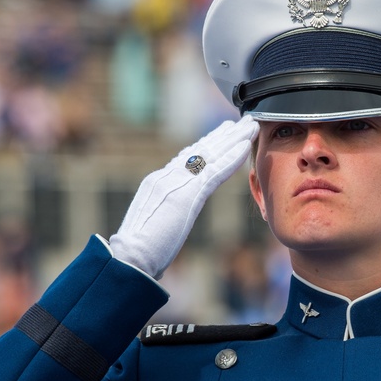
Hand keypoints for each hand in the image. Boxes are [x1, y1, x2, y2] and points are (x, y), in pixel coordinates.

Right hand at [109, 115, 258, 277]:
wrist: (130, 258)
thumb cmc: (139, 253)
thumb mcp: (153, 224)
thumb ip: (165, 212)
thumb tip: (172, 214)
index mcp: (156, 182)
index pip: (186, 158)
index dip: (206, 144)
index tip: (221, 133)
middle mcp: (165, 176)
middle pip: (200, 150)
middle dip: (223, 135)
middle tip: (241, 122)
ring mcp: (175, 183)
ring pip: (210, 154)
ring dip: (234, 139)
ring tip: (250, 126)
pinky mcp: (187, 195)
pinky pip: (214, 171)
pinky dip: (232, 158)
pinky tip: (245, 147)